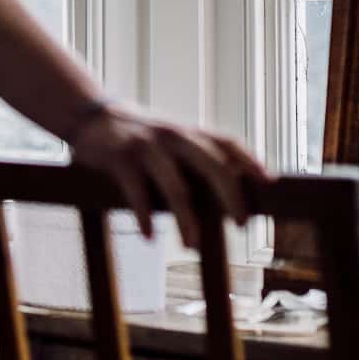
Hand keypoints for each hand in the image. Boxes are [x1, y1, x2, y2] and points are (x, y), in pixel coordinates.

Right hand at [67, 104, 270, 243]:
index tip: (268, 182)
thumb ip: (194, 154)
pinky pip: (138, 191)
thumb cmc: (138, 133)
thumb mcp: (169, 135)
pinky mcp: (121, 158)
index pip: (227, 141)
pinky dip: (144, 216)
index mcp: (187, 131)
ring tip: (191, 245)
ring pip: (176, 186)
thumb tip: (232, 185)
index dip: (250, 159)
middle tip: (240, 224)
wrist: (90, 114)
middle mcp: (172, 134)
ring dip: (186, 218)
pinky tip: (148, 236)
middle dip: (230, 195)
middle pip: (211, 164)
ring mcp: (147, 145)